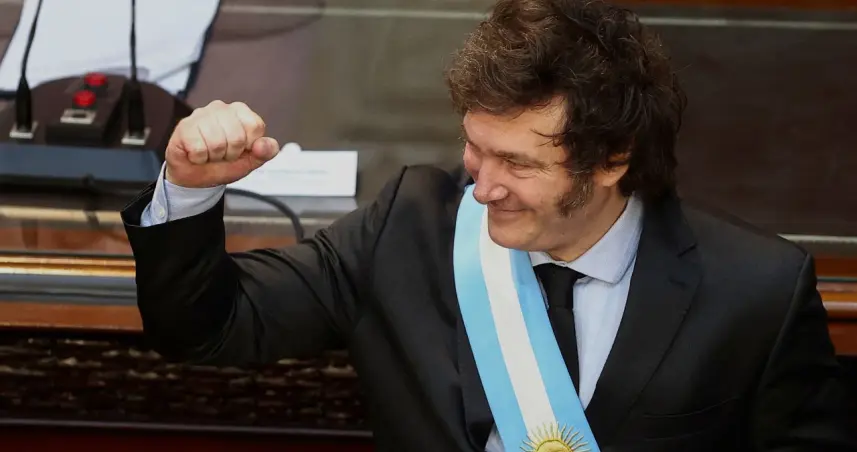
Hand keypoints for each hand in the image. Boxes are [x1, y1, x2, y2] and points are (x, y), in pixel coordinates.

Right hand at [165, 100, 279, 187]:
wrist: (194, 176)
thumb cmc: (222, 164)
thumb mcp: (250, 160)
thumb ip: (265, 152)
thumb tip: (265, 144)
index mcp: (240, 112)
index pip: (255, 126)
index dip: (248, 145)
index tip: (240, 149)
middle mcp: (220, 108)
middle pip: (237, 137)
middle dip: (230, 153)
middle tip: (222, 154)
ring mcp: (200, 115)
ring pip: (217, 143)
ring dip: (214, 156)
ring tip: (209, 154)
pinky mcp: (184, 126)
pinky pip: (199, 148)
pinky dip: (199, 158)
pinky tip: (196, 154)